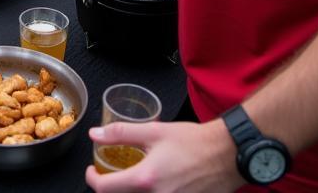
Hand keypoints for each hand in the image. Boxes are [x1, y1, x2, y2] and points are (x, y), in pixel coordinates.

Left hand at [86, 119, 238, 191]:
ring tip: (129, 177)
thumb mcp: (153, 130)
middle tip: (109, 173)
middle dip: (110, 187)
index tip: (92, 171)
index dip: (92, 179)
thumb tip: (96, 134)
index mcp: (146, 180)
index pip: (105, 189)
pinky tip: (151, 183)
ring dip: (129, 191)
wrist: (226, 155)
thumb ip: (121, 133)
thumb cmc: (192, 142)